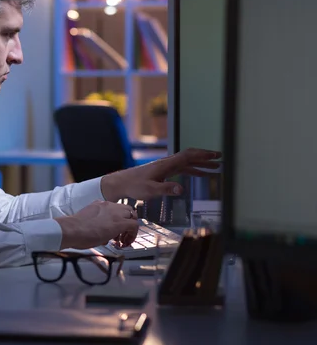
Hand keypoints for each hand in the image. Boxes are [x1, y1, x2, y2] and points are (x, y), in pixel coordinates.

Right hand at [55, 200, 138, 249]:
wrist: (72, 229)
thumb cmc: (74, 229)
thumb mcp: (88, 222)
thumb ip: (98, 225)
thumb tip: (103, 236)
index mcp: (99, 205)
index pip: (115, 209)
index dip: (118, 219)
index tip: (115, 230)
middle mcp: (108, 206)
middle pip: (127, 210)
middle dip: (127, 222)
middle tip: (123, 234)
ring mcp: (115, 213)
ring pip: (132, 216)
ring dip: (130, 228)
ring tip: (123, 240)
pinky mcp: (120, 222)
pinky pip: (134, 225)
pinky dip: (133, 234)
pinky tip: (126, 242)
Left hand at [100, 148, 221, 201]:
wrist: (122, 183)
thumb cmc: (134, 185)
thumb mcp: (150, 190)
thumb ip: (166, 189)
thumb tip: (181, 188)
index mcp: (165, 165)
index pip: (187, 156)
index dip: (202, 155)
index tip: (215, 155)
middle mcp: (167, 163)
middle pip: (190, 157)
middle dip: (206, 158)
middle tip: (221, 159)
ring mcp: (165, 167)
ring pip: (187, 163)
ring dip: (201, 164)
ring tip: (215, 168)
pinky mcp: (163, 172)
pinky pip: (182, 168)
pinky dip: (193, 170)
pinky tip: (199, 174)